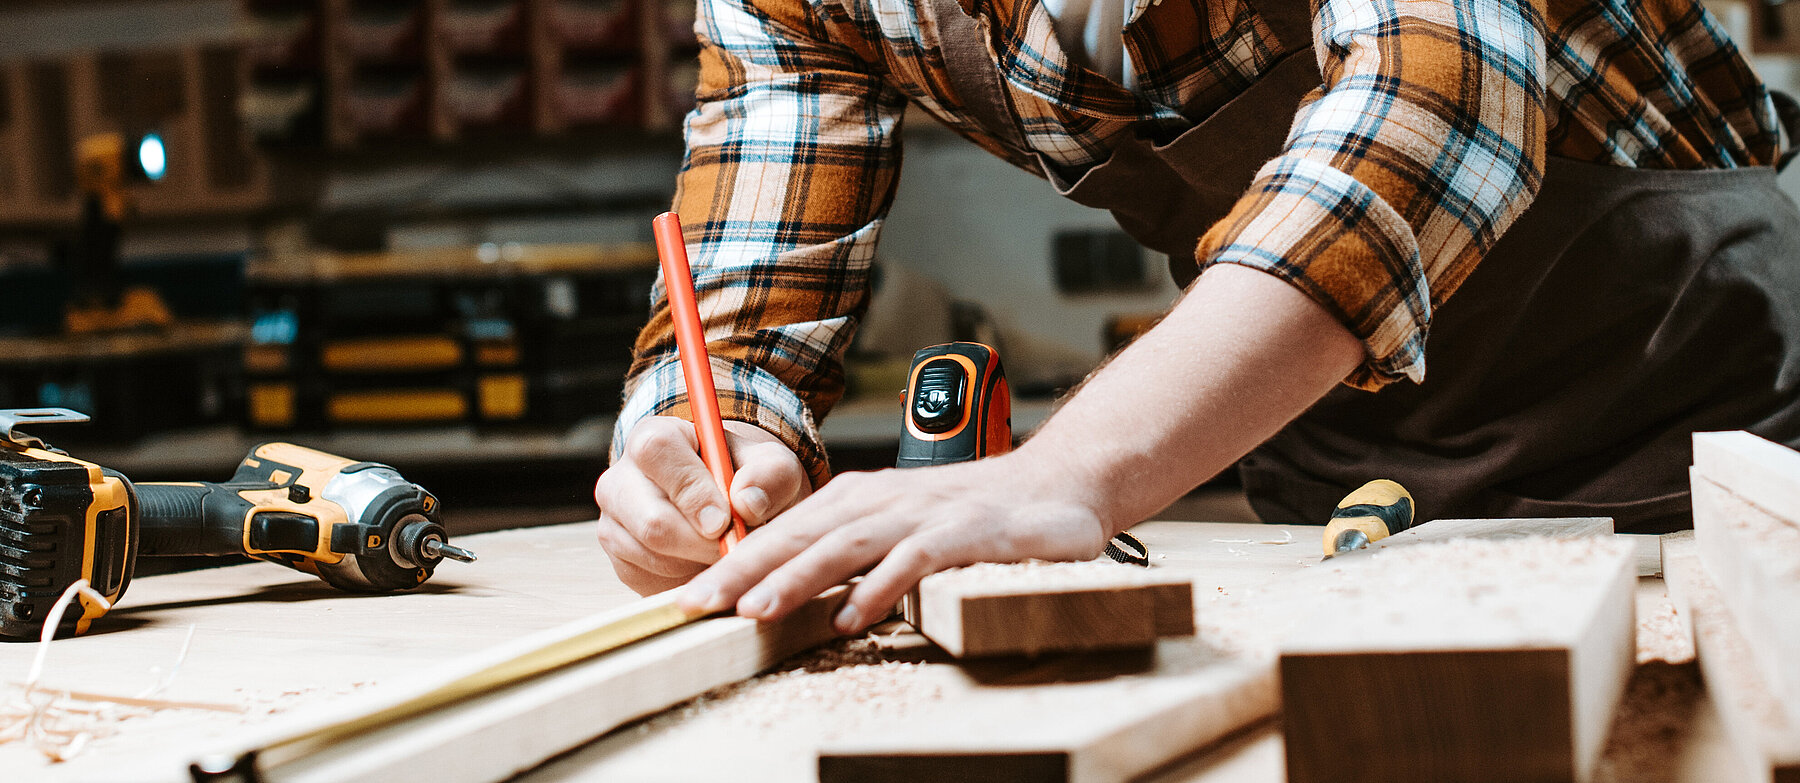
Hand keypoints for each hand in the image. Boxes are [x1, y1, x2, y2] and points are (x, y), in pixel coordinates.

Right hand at [595, 416, 810, 594]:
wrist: (730, 510)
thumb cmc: (747, 480)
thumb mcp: (771, 468)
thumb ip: (769, 475)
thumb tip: (748, 503)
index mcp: (653, 438)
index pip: (657, 452)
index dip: (691, 490)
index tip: (725, 520)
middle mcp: (621, 479)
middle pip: (652, 520)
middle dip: (703, 542)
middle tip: (734, 545)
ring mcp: (614, 523)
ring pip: (654, 556)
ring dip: (699, 562)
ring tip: (724, 549)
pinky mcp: (620, 561)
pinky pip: (652, 580)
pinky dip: (687, 579)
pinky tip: (704, 563)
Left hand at [677, 452, 1111, 633]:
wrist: (1060, 483)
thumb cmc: (975, 512)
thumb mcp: (904, 526)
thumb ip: (853, 552)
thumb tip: (789, 592)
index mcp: (861, 497)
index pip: (784, 529)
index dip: (734, 563)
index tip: (689, 599)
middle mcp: (884, 499)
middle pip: (801, 534)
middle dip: (744, 571)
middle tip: (698, 605)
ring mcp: (924, 513)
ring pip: (846, 544)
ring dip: (798, 578)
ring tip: (756, 611)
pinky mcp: (966, 532)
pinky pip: (914, 559)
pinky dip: (880, 587)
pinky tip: (851, 617)